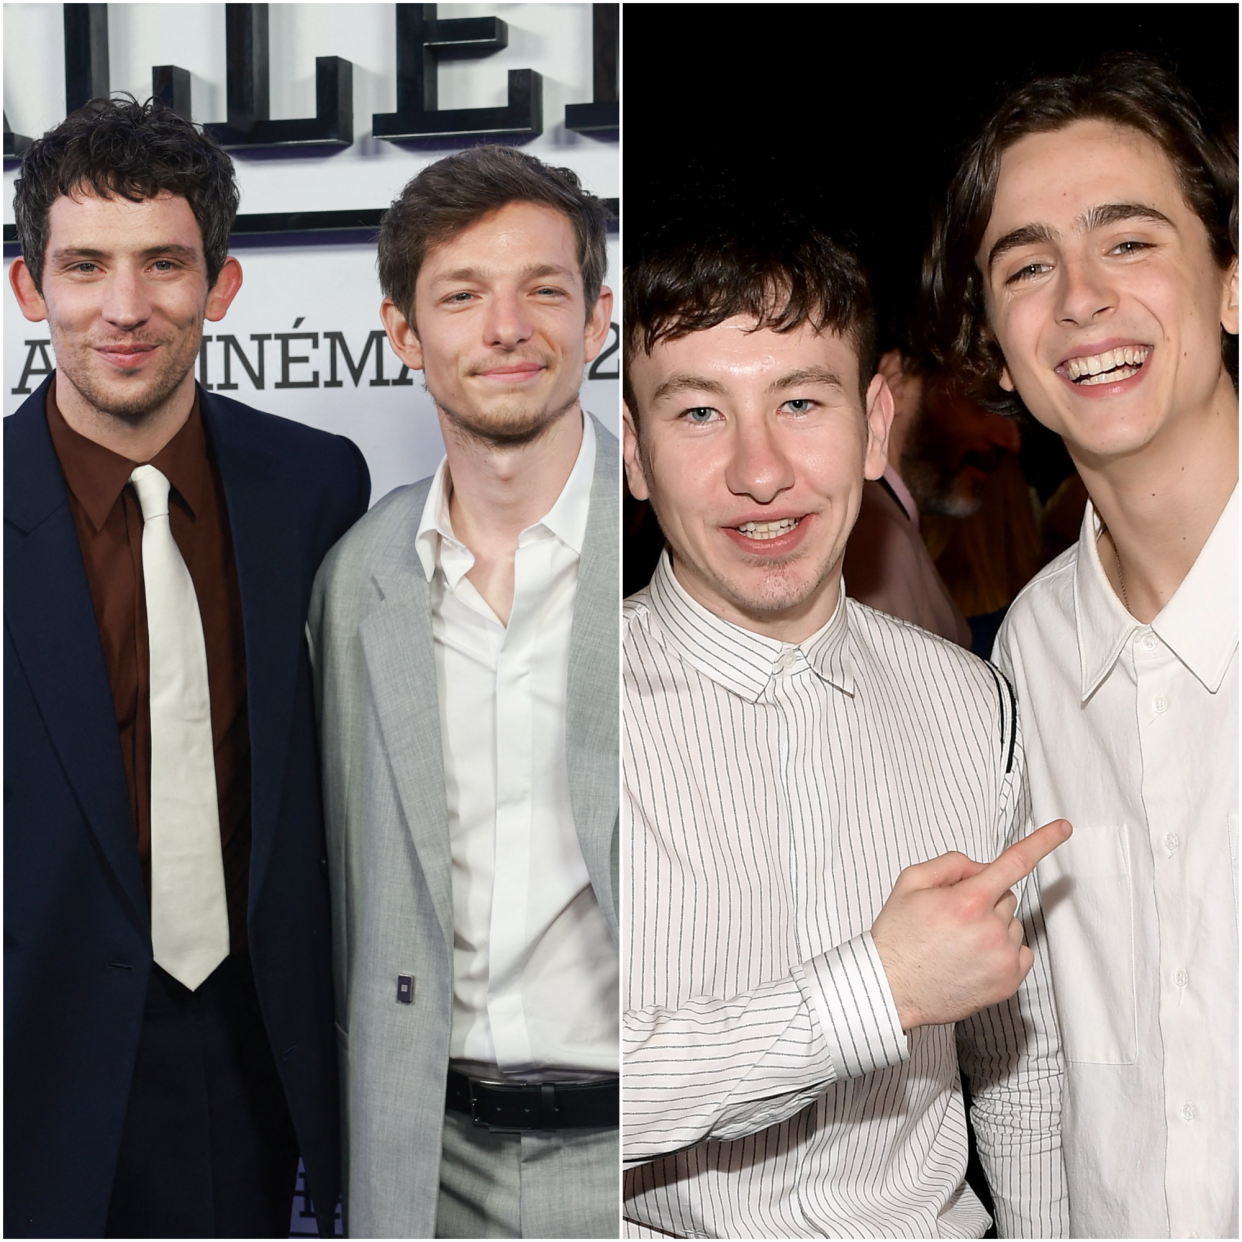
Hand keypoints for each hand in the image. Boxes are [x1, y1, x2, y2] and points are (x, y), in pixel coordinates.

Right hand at [871, 819, 1071, 1030]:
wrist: (892, 988)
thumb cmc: (898, 934)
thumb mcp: (910, 882)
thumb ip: (951, 863)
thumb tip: (983, 868)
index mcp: (968, 901)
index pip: (1014, 862)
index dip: (1043, 841)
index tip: (1065, 827)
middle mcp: (992, 929)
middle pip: (1006, 895)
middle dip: (985, 898)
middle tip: (952, 916)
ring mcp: (1003, 958)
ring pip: (1013, 923)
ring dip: (993, 925)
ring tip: (958, 942)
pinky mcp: (1009, 982)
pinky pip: (1021, 950)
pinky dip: (1003, 949)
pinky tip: (974, 957)